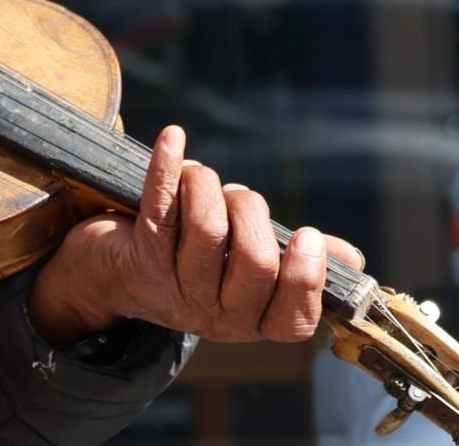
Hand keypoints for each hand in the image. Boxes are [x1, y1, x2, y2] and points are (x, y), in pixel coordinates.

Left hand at [26, 125, 364, 346]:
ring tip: (202, 177)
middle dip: (252, 212)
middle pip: (254, 261)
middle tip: (238, 196)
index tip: (307, 233)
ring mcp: (175, 287)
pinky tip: (173, 137)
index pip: (292, 319)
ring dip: (209, 186)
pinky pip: (159, 206)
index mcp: (251, 321)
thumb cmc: (190, 260)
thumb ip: (294, 263)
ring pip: (207, 229)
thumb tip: (350, 260)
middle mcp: (214, 314)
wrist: (107, 275)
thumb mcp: (242, 270)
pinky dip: (169, 166)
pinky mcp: (139, 256)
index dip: (305, 277)